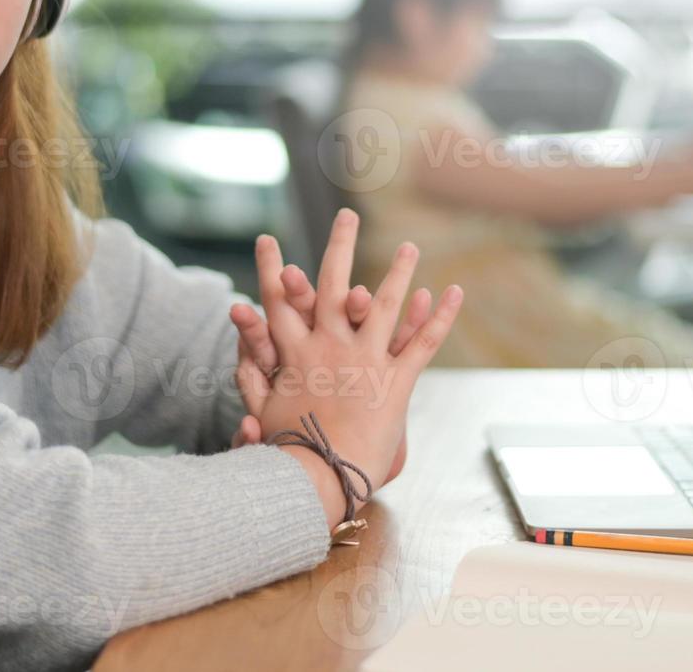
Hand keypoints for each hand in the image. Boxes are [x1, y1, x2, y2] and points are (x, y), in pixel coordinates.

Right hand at [239, 208, 462, 519]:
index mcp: (296, 353)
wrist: (320, 477)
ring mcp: (366, 360)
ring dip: (398, 271)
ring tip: (408, 244)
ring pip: (385, 305)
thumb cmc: (287, 452)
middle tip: (346, 215)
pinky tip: (454, 290)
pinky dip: (440, 315)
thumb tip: (239, 361)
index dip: (271, 268)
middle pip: (335, 285)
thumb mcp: (261, 415)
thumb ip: (252, 382)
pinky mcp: (397, 381)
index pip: (279, 301)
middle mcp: (331, 346)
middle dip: (340, 245)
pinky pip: (424, 342)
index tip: (266, 240)